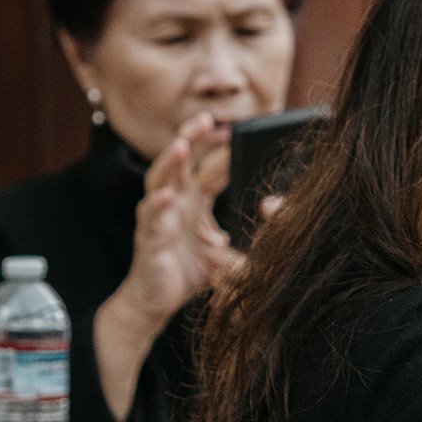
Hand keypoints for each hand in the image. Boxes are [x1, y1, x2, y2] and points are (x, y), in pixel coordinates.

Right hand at [117, 114, 238, 328]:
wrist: (157, 303)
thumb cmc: (187, 273)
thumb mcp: (223, 251)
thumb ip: (245, 236)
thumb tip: (274, 231)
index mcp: (192, 202)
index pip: (203, 166)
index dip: (216, 149)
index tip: (235, 130)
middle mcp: (173, 203)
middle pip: (180, 161)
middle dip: (192, 137)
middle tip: (208, 118)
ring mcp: (158, 218)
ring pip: (159, 180)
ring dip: (170, 161)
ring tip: (184, 144)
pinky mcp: (147, 238)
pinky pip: (150, 217)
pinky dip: (157, 204)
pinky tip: (167, 194)